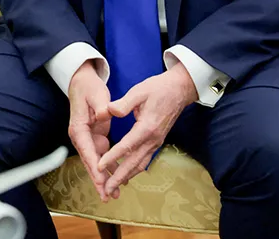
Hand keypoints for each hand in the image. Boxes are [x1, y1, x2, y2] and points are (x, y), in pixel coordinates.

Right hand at [67, 60, 112, 196]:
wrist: (83, 81)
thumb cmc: (88, 87)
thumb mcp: (96, 94)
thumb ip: (102, 105)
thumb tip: (106, 114)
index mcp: (78, 128)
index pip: (87, 150)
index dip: (95, 166)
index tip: (102, 179)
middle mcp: (81, 137)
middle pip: (89, 162)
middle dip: (98, 180)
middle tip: (107, 195)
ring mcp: (88, 139)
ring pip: (96, 163)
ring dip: (104, 178)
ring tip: (114, 194)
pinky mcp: (96, 138)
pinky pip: (103, 157)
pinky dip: (110, 168)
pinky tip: (119, 178)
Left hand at [96, 63, 197, 199]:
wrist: (179, 90)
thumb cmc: (158, 88)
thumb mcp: (139, 91)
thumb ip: (123, 103)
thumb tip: (109, 111)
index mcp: (147, 127)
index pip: (126, 146)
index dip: (112, 157)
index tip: (99, 166)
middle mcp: (153, 139)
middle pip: (134, 163)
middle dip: (119, 177)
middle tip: (106, 189)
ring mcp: (156, 142)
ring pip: (140, 164)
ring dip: (126, 177)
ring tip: (113, 187)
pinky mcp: (156, 142)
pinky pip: (144, 160)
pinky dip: (134, 169)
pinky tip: (125, 175)